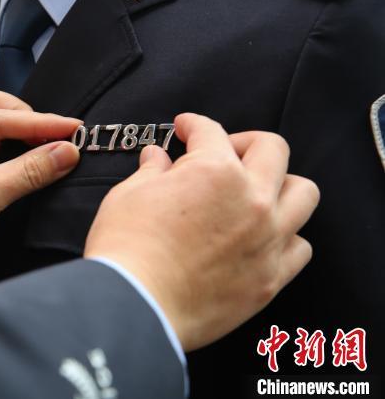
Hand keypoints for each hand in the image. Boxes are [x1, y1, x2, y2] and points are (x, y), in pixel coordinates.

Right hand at [84, 113, 319, 351]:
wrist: (133, 305)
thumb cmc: (125, 247)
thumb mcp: (129, 195)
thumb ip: (152, 171)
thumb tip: (157, 157)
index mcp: (214, 171)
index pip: (211, 131)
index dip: (194, 124)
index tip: (185, 128)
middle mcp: (251, 199)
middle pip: (273, 149)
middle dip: (245, 142)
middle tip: (223, 152)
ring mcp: (267, 240)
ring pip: (303, 193)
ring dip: (280, 184)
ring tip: (255, 193)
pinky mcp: (270, 278)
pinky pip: (299, 247)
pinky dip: (285, 236)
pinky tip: (262, 238)